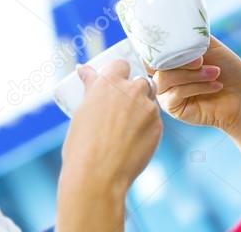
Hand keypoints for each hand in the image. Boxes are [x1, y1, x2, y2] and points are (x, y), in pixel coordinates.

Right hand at [59, 60, 161, 198]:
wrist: (97, 176)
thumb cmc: (82, 146)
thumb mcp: (81, 111)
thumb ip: (89, 88)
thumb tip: (82, 69)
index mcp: (109, 83)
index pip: (121, 64)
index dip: (119, 72)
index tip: (116, 83)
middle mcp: (131, 90)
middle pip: (140, 81)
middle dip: (134, 91)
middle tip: (122, 108)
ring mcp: (148, 108)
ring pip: (149, 101)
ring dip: (142, 108)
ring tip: (126, 129)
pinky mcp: (158, 126)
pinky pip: (154, 121)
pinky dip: (146, 127)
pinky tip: (134, 142)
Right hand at [151, 36, 240, 136]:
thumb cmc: (226, 69)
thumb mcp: (208, 46)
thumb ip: (190, 36)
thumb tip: (176, 25)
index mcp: (168, 59)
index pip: (151, 50)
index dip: (158, 46)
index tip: (175, 43)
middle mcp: (163, 75)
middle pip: (155, 64)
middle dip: (179, 60)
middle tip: (201, 59)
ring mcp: (166, 92)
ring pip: (165, 78)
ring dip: (193, 74)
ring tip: (215, 73)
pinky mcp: (172, 108)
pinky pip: (177, 93)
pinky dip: (198, 86)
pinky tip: (216, 86)